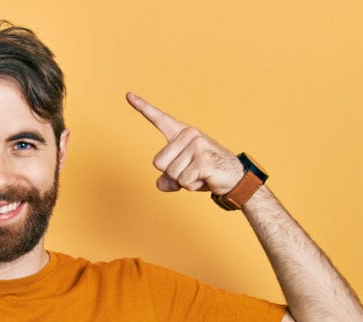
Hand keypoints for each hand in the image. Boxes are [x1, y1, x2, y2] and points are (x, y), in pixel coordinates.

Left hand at [126, 92, 242, 194]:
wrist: (235, 178)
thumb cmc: (206, 173)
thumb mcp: (182, 176)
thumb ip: (168, 179)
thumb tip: (160, 184)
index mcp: (182, 134)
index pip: (159, 119)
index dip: (143, 108)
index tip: (128, 95)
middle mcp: (189, 135)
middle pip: (158, 163)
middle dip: (172, 175)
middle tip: (192, 171)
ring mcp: (197, 145)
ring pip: (171, 174)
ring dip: (184, 181)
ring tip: (200, 174)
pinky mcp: (204, 160)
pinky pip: (184, 182)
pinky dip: (192, 186)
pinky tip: (205, 178)